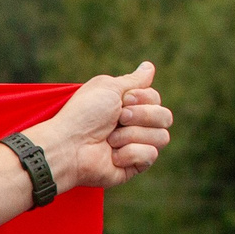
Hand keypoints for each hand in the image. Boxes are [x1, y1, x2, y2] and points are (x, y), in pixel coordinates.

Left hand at [39, 62, 170, 190]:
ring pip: (161, 137)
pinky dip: (129, 153)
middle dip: (141, 116)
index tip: (123, 101)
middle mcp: (135, 126)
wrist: (69, 145)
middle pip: (165, 117)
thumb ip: (133, 80)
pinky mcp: (134, 166)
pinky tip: (112, 156)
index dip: (143, 98)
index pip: (157, 99)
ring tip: (110, 140)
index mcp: (128, 107)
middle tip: (118, 119)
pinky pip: (150, 155)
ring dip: (132, 135)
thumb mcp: (108, 88)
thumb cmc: (83, 115)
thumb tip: (149, 67)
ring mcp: (136, 147)